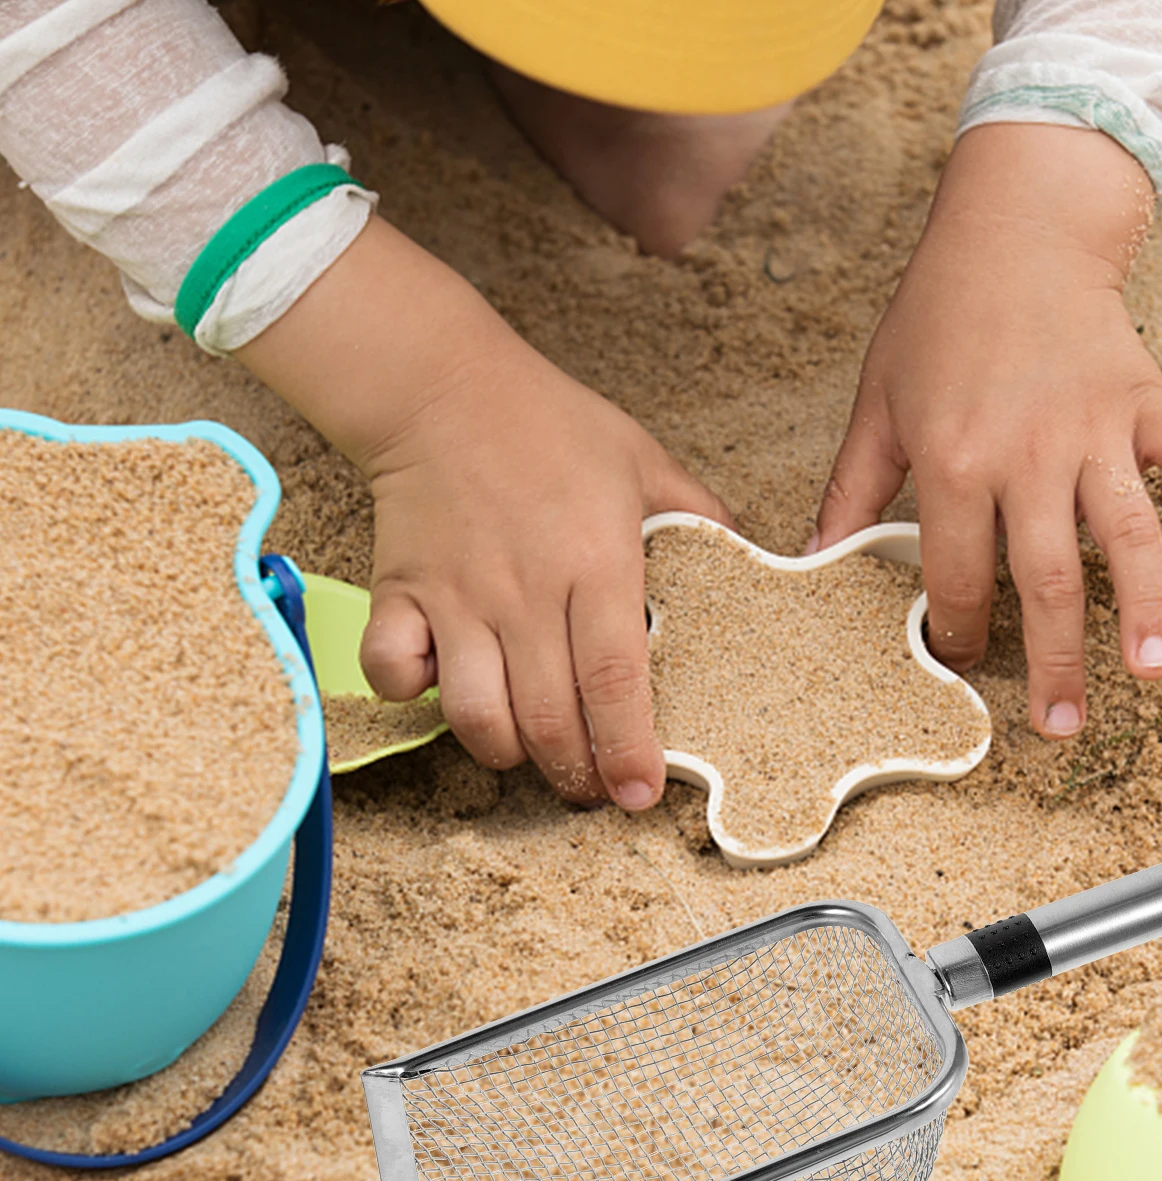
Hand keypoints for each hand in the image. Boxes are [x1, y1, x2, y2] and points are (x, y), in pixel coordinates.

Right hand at [236, 217, 728, 803]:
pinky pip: (393, 673)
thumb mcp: (646, 462)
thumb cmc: (552, 426)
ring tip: (532, 751)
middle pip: (547, 718)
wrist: (444, 387)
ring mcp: (455, 596)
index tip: (638, 794)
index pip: (614, 680)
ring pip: (474, 715)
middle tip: (592, 787)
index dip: (627, 749)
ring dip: (506, 751)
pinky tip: (445, 685)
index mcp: (596, 563)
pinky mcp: (398, 592)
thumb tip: (749, 563)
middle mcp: (525, 591)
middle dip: (574, 774)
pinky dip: (415, 696)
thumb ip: (700, 519)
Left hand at [813, 125, 1161, 737]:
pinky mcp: (1145, 400)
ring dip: (1146, 605)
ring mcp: (1094, 429)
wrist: (1013, 227)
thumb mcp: (877, 404)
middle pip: (1045, 580)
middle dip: (1053, 661)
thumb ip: (850, 491)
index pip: (955, 578)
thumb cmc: (936, 318)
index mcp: (954, 462)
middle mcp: (1028, 455)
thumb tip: (811, 562)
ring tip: (1154, 670)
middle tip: (1063, 727)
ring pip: (1127, 534)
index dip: (954, 633)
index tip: (960, 664)